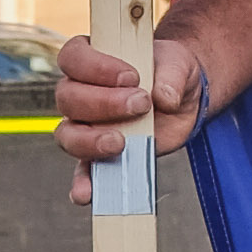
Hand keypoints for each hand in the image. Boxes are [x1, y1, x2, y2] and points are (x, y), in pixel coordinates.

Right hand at [56, 25, 206, 206]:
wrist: (184, 99)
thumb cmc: (172, 73)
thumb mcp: (178, 64)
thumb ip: (171, 75)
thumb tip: (163, 97)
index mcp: (92, 60)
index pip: (73, 58)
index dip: (95, 67)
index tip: (131, 76)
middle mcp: (81, 92)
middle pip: (68, 98)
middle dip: (103, 103)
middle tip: (141, 104)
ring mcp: (86, 125)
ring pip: (68, 134)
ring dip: (90, 141)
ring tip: (121, 143)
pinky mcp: (99, 154)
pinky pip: (82, 170)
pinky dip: (83, 183)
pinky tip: (88, 193)